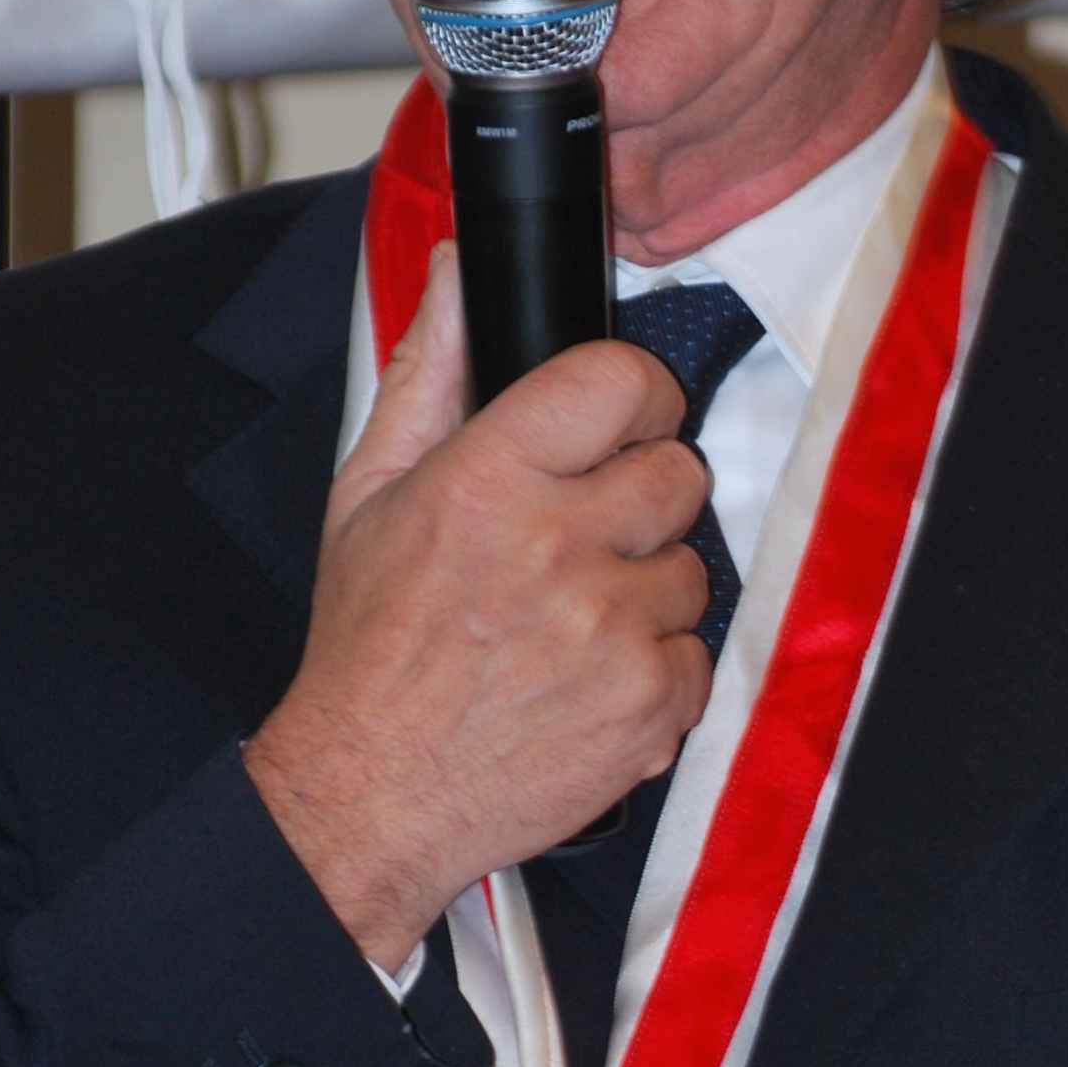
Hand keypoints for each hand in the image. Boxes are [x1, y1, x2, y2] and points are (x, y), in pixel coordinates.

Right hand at [245, 243, 713, 965]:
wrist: (373, 793)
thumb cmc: (370, 648)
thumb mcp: (370, 492)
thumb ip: (429, 372)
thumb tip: (461, 273)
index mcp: (489, 480)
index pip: (622, 381)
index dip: (631, 399)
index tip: (616, 426)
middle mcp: (558, 549)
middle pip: (677, 471)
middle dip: (637, 500)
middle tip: (580, 540)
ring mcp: (613, 632)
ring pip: (693, 567)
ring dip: (646, 590)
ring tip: (572, 623)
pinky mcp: (651, 707)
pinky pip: (698, 653)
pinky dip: (654, 669)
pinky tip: (588, 680)